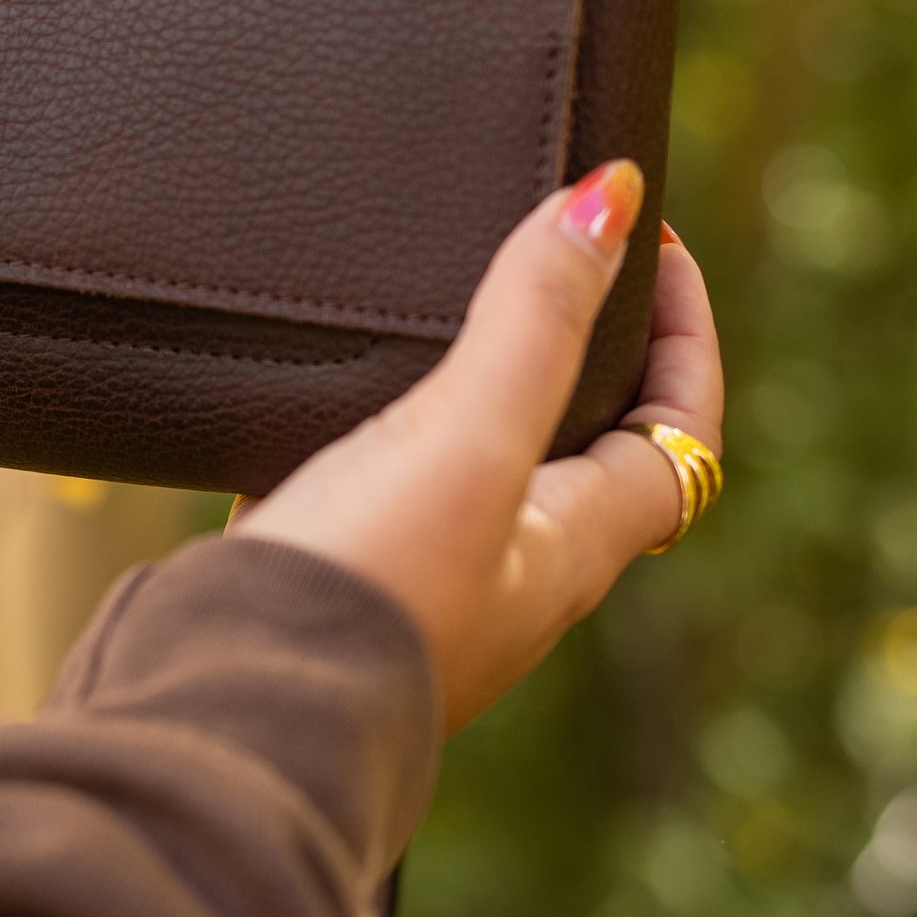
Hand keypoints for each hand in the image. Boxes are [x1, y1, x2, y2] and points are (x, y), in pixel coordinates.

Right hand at [239, 162, 723, 733]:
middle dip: (589, 356)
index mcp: (570, 548)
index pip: (682, 434)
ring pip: (483, 476)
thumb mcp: (465, 440)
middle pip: (591, 456)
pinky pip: (381, 495)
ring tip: (445, 308)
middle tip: (560, 262)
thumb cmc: (366, 595)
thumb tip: (615, 200)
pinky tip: (323, 399)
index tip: (659, 243)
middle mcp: (511, 580)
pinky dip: (379, 435)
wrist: (229, 716)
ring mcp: (423, 592)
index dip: (688, 335)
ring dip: (484, 393)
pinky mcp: (336, 591)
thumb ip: (533, 321)